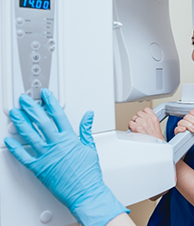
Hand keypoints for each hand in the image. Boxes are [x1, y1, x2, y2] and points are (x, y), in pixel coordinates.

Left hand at [4, 88, 128, 225]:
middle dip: (31, 108)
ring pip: (30, 135)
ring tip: (14, 113)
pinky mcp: (39, 168)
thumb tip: (88, 115)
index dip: (50, 102)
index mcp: (69, 138)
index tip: (45, 94)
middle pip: (41, 121)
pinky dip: (15, 148)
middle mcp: (56, 145)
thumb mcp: (90, 147)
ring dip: (20, 122)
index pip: (58, 115)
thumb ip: (86, 129)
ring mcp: (46, 156)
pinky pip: (23, 156)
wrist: (85, 191)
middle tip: (24, 99)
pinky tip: (9, 140)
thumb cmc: (88, 173)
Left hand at [128, 107, 164, 140]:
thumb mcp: (156, 124)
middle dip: (138, 118)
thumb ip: (150, 118)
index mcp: (154, 118)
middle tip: (140, 124)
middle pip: (139, 113)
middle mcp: (148, 119)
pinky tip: (134, 129)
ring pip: (134, 118)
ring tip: (138, 127)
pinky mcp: (137, 128)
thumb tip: (144, 116)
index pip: (146, 109)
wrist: (155, 144)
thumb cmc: (155, 137)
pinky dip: (131, 126)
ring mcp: (142, 123)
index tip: (143, 117)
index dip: (143, 113)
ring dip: (135, 122)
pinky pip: (130, 123)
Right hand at [174, 109, 193, 143]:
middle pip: (188, 116)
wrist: (191, 143)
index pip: (193, 112)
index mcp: (192, 118)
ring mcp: (181, 126)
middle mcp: (186, 121)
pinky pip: (177, 128)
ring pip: (183, 121)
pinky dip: (180, 128)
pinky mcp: (177, 132)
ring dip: (190, 125)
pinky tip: (184, 130)